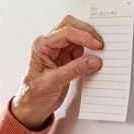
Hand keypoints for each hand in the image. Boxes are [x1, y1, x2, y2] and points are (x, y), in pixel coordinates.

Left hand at [11, 15, 106, 129]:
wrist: (32, 107)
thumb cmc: (34, 94)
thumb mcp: (53, 82)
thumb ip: (74, 70)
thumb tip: (94, 60)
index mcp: (42, 46)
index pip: (66, 33)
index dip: (84, 37)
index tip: (98, 45)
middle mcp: (49, 45)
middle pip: (70, 26)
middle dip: (87, 32)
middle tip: (101, 43)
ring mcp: (58, 50)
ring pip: (77, 35)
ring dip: (89, 41)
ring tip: (100, 52)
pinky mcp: (66, 58)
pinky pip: (80, 48)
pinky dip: (89, 51)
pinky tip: (94, 59)